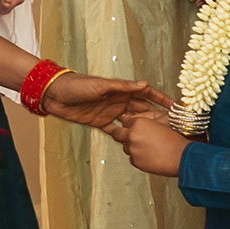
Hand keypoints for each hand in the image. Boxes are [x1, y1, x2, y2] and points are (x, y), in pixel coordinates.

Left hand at [33, 71, 171, 132]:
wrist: (54, 93)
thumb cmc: (76, 85)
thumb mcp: (101, 85)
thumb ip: (122, 87)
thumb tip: (144, 84)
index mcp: (121, 90)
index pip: (146, 94)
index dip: (161, 99)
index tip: (175, 106)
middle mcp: (118, 101)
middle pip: (142, 110)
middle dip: (156, 117)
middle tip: (172, 127)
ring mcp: (110, 112)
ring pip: (131, 122)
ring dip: (142, 128)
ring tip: (156, 138)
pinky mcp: (99, 122)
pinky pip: (115, 131)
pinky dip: (123, 136)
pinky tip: (133, 144)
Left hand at [118, 109, 188, 176]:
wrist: (182, 156)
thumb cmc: (176, 139)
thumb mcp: (162, 121)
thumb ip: (147, 119)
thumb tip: (138, 120)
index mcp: (138, 123)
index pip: (126, 121)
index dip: (131, 124)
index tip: (133, 127)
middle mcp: (132, 136)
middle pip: (118, 134)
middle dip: (122, 135)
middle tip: (131, 136)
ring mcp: (133, 150)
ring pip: (125, 147)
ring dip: (133, 146)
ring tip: (147, 147)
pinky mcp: (136, 162)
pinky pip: (132, 158)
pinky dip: (139, 157)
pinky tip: (150, 155)